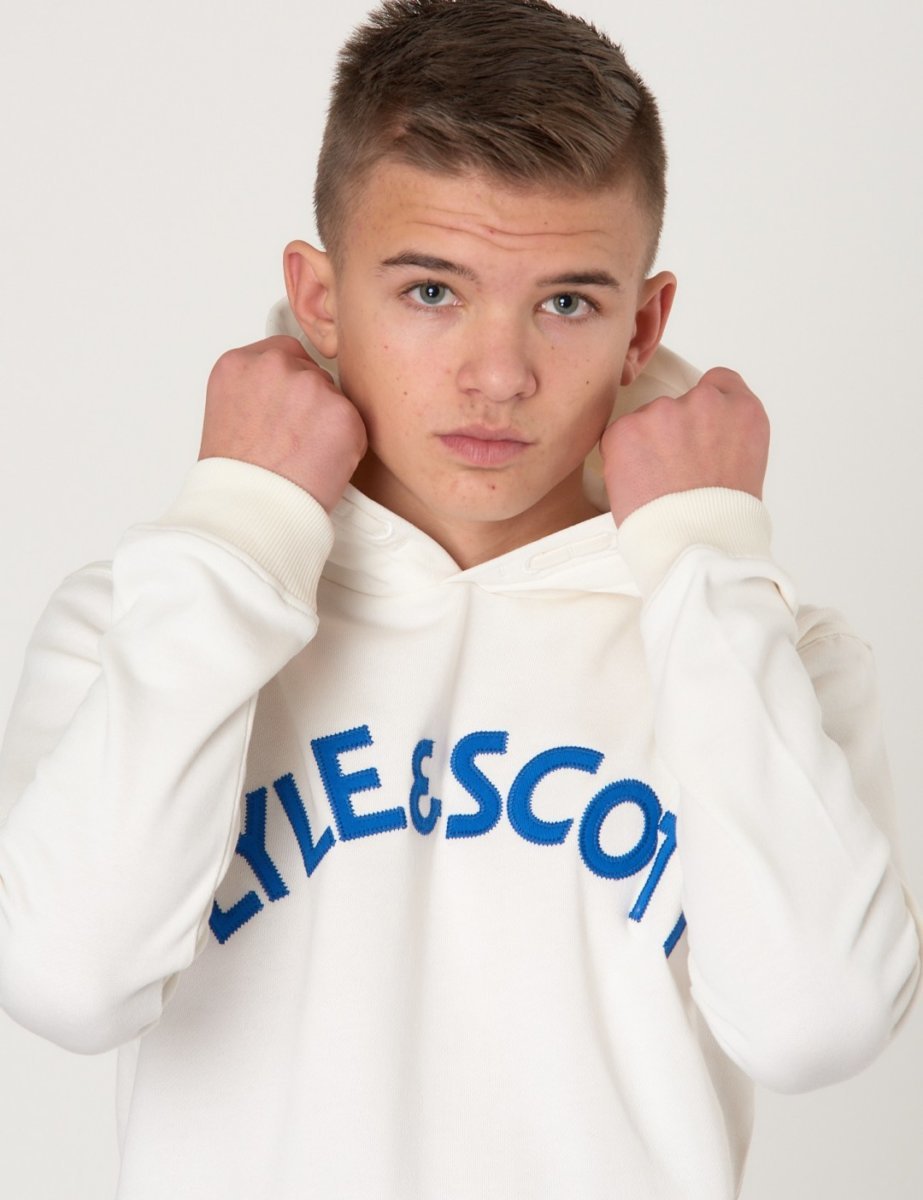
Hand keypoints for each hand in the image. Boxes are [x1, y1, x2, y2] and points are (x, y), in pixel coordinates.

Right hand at [199, 336, 366, 511]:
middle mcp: (274, 365)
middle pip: (311, 373)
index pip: (283, 354)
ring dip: (328, 425)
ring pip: (334, 399)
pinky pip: (356, 426)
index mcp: (238, 363)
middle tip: (293, 442)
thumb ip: (257, 390)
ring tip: (302, 458)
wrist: (249, 511)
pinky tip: (320, 466)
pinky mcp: (343, 412)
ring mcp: (310, 385)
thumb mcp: (228, 416)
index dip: (289, 388)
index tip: (285, 411)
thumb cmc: (236, 477)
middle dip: (310, 405)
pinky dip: (347, 447)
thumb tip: (285, 393)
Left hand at [600, 367, 769, 525]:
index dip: (705, 407)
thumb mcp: (747, 466)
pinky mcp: (627, 428)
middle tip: (673, 472)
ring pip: (646, 421)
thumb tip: (702, 439)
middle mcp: (706, 403)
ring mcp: (665, 412)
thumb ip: (726, 436)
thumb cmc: (723, 520)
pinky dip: (621, 458)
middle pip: (679, 405)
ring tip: (656, 485)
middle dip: (672, 433)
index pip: (719, 383)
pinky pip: (617, 437)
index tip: (697, 427)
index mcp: (743, 411)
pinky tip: (637, 485)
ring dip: (645, 445)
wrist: (697, 545)